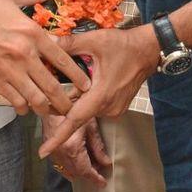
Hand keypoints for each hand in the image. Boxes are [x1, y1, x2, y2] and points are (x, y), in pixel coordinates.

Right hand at [0, 0, 90, 116]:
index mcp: (32, 33)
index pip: (62, 59)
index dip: (77, 76)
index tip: (85, 85)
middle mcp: (24, 55)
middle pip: (53, 86)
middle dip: (65, 101)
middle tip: (71, 108)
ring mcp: (9, 71)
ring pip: (36, 100)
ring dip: (45, 109)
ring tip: (50, 111)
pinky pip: (16, 102)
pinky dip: (23, 108)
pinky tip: (25, 107)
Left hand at [38, 25, 156, 158]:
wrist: (148, 50)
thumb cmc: (123, 45)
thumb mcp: (94, 40)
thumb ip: (68, 44)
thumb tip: (46, 41)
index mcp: (100, 96)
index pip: (74, 121)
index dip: (58, 137)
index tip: (43, 151)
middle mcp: (107, 108)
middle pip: (76, 112)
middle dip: (61, 102)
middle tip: (49, 86)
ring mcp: (114, 110)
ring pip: (85, 108)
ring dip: (77, 96)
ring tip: (76, 75)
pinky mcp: (117, 108)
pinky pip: (95, 106)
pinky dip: (87, 96)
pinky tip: (89, 78)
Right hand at [42, 114, 110, 185]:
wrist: (53, 101)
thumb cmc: (73, 108)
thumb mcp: (90, 125)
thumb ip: (98, 146)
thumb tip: (106, 162)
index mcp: (72, 148)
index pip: (85, 171)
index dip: (95, 178)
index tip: (102, 182)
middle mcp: (61, 153)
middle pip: (77, 172)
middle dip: (89, 174)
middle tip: (100, 171)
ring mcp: (53, 152)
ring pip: (68, 169)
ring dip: (79, 170)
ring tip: (91, 165)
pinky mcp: (49, 148)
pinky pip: (59, 164)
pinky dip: (69, 166)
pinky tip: (77, 161)